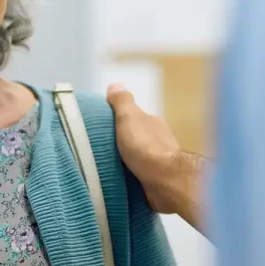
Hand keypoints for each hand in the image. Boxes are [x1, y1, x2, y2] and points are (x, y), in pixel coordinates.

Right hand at [108, 83, 206, 232]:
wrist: (165, 181)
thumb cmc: (145, 147)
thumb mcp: (129, 117)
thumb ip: (122, 102)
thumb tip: (116, 84)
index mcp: (152, 122)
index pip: (133, 117)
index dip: (118, 120)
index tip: (100, 128)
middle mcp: (159, 139)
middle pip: (136, 137)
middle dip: (121, 143)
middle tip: (99, 149)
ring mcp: (160, 161)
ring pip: (138, 158)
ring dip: (126, 161)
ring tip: (105, 166)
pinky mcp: (159, 180)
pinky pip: (140, 175)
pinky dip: (131, 176)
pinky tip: (120, 180)